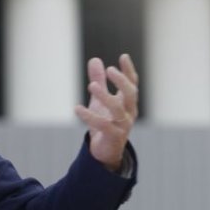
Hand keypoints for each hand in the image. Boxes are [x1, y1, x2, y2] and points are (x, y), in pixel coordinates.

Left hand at [74, 54, 138, 171]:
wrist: (105, 152)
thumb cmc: (105, 123)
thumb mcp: (100, 100)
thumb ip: (99, 81)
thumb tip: (94, 60)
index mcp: (128, 103)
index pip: (132, 84)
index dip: (129, 71)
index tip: (123, 56)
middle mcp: (129, 113)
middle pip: (130, 94)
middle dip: (122, 81)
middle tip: (110, 70)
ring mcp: (123, 125)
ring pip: (117, 109)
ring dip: (105, 96)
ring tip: (91, 86)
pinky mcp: (113, 136)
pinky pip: (102, 125)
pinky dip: (89, 116)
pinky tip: (77, 108)